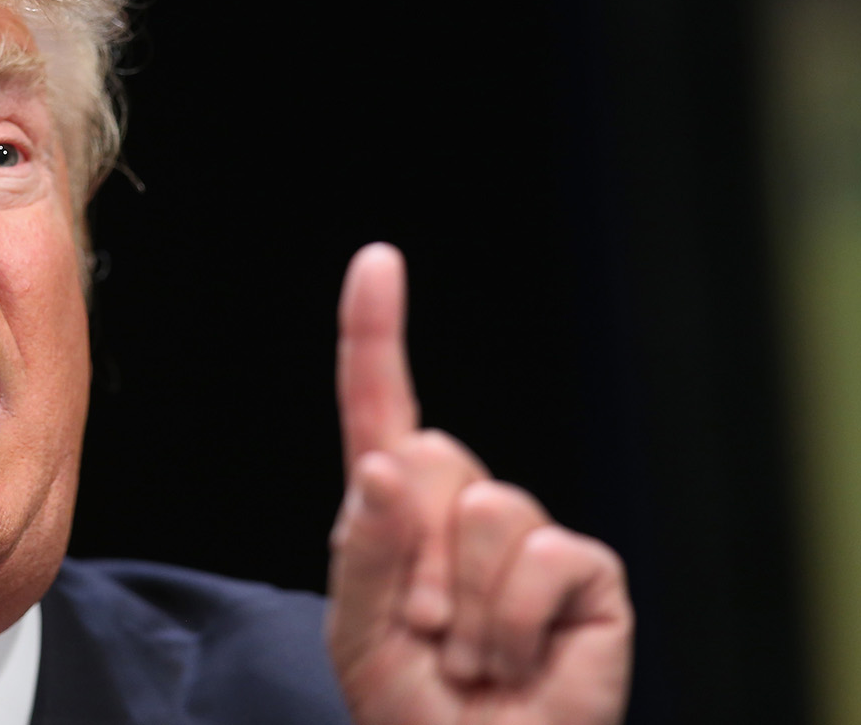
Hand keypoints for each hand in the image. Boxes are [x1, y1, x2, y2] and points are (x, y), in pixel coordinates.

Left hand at [326, 243, 632, 724]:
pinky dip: (512, 621)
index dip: (375, 334)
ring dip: (461, 602)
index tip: (377, 260)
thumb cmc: (408, 704)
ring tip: (469, 654)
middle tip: (422, 630)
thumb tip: (385, 462)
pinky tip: (516, 658)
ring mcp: (527, 533)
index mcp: (394, 510)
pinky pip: (541, 554)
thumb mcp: (356, 630)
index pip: (381, 406)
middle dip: (412, 553)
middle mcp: (460, 507)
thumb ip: (362, 548)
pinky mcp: (585, 568)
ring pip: (485, 506)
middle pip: (432, 453)